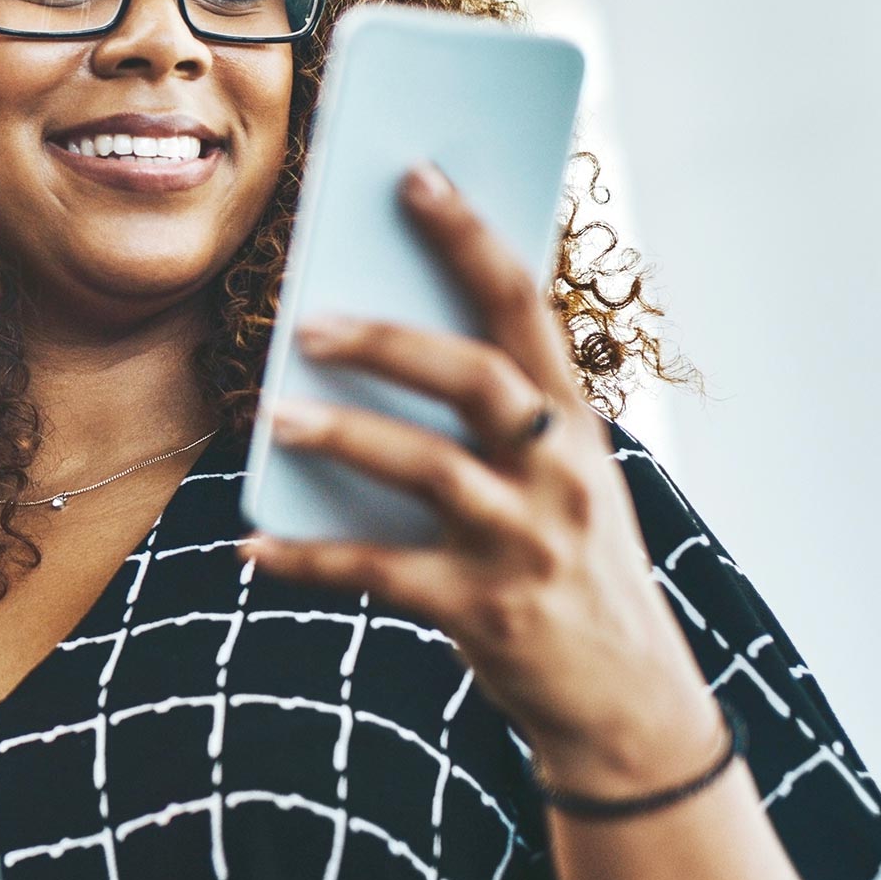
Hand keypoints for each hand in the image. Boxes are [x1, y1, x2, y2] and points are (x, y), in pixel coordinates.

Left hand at [240, 162, 717, 788]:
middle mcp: (560, 473)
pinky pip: (379, 574)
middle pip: (476, 379)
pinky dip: (308, 561)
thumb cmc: (571, 566)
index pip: (526, 308)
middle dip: (392, 340)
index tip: (416, 176)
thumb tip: (375, 338)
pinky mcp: (484, 613)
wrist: (628, 703)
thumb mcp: (561, 480)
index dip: (471, 237)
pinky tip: (252, 549)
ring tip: (277, 416)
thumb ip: (495, 418)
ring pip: (429, 470)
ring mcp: (525, 543)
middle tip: (310, 319)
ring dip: (345, 436)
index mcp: (575, 423)